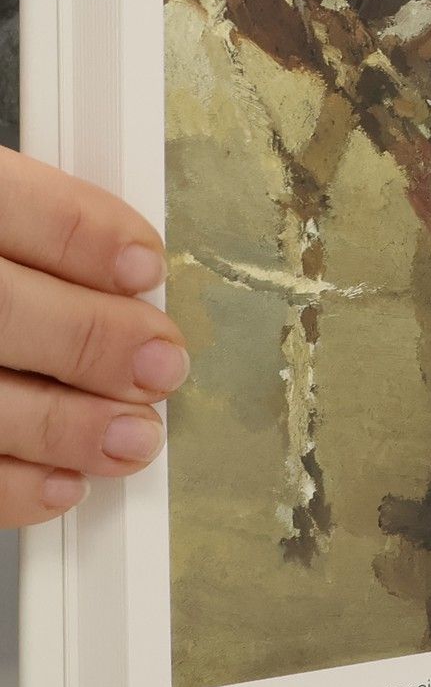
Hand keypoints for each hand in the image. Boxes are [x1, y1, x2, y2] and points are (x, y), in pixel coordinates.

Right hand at [0, 148, 188, 522]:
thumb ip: (25, 235)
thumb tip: (123, 279)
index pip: (4, 201)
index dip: (85, 234)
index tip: (144, 266)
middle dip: (92, 341)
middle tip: (159, 364)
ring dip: (65, 426)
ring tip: (133, 436)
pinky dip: (9, 486)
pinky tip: (61, 483)